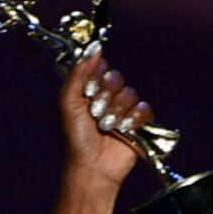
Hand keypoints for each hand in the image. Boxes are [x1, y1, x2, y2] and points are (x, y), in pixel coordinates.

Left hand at [48, 44, 154, 213]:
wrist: (92, 166)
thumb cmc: (76, 138)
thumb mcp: (68, 102)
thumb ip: (78, 73)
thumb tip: (94, 47)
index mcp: (89, 90)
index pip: (100, 67)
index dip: (96, 78)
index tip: (88, 92)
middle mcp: (106, 97)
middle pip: (116, 78)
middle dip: (104, 97)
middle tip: (95, 114)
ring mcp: (123, 110)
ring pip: (130, 93)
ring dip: (116, 112)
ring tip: (106, 127)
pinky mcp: (138, 123)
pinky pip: (144, 109)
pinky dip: (133, 120)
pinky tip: (123, 131)